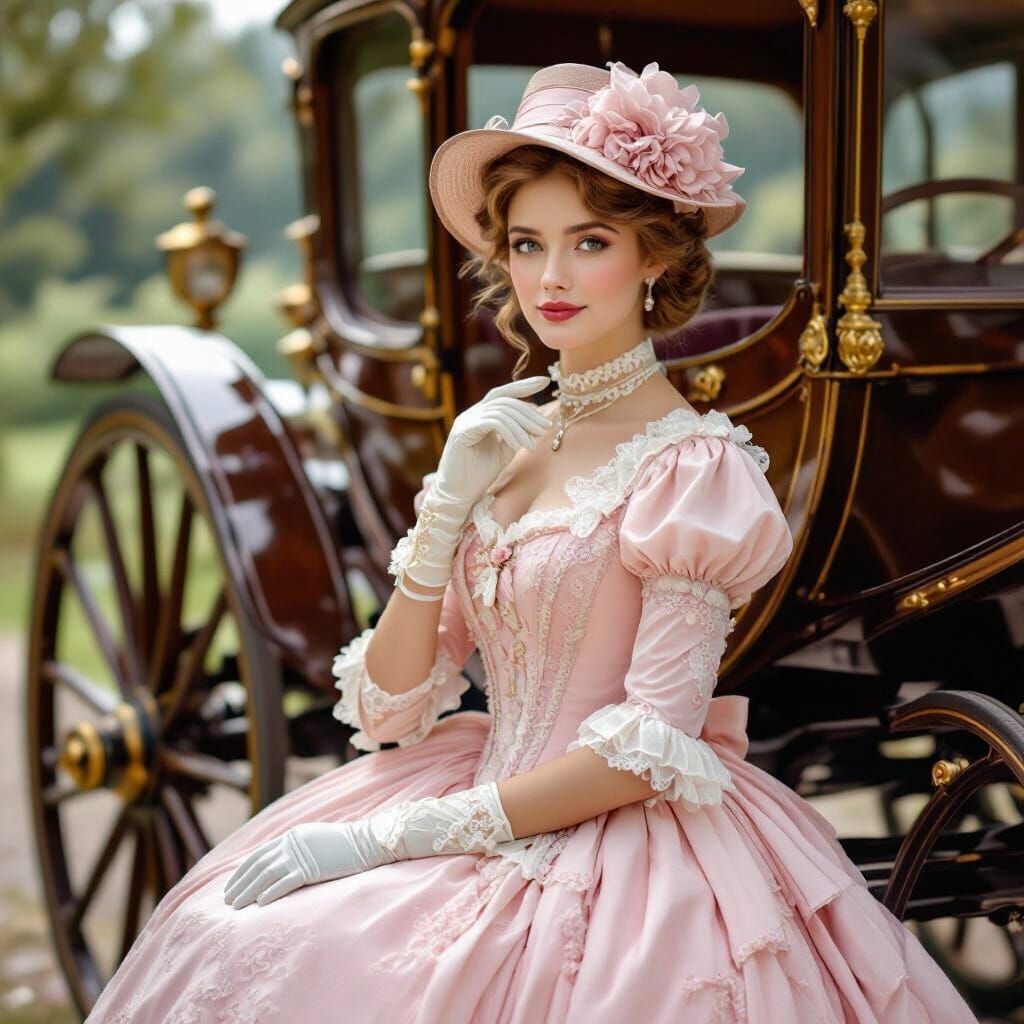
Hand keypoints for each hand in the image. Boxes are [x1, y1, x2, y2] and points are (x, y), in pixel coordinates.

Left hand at [224, 818, 392, 909]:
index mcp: (292, 836)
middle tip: (227, 900)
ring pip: (267, 875)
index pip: (259, 854)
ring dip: (249, 891)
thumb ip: (298, 849)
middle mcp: (292, 843)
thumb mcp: (316, 841)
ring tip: (236, 906)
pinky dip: (271, 893)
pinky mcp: (311, 868)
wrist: (367, 842)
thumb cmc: (345, 845)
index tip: (231, 885)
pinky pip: (285, 883)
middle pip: (259, 865)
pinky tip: (260, 904)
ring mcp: (301, 855)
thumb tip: (282, 863)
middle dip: (240, 883)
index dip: (242, 870)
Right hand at [389, 378, 551, 591]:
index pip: (503, 394)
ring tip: (537, 440)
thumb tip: (534, 423)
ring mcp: (465, 421)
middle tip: (547, 427)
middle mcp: (471, 414)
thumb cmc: (478, 476)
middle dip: (529, 412)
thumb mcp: (503, 452)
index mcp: (479, 415)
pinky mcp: (462, 432)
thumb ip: (515, 435)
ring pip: (502, 411)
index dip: (523, 385)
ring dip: (523, 425)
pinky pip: (494, 423)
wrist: (458, 495)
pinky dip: (512, 432)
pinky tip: (522, 445)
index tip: (545, 381)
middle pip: (505, 401)